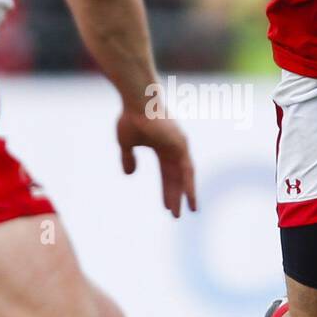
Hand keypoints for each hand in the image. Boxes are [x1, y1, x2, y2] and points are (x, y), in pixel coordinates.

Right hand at [117, 103, 197, 217]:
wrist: (137, 102)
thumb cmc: (131, 117)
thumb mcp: (126, 143)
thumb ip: (128, 158)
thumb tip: (129, 174)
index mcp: (162, 147)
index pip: (167, 174)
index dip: (166, 190)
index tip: (166, 206)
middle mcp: (174, 147)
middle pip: (176, 177)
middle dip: (176, 195)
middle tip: (176, 214)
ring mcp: (179, 146)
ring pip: (185, 175)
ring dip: (186, 194)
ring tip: (188, 211)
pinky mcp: (181, 145)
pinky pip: (188, 169)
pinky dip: (189, 184)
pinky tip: (190, 198)